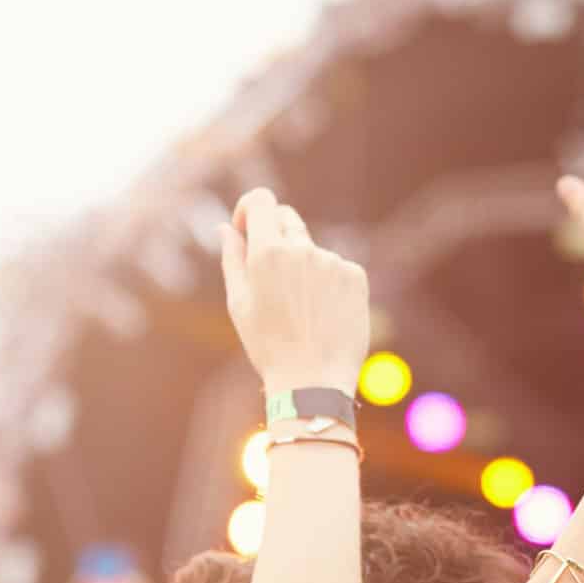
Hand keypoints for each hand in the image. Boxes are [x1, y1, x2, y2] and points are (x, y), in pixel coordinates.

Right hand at [222, 189, 370, 397]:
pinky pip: (337, 267)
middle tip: (273, 275)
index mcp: (268, 251)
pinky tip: (323, 314)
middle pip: (288, 219)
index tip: (249, 227)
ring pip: (312, 250)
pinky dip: (328, 282)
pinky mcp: (356, 276)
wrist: (314, 382)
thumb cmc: (268, 346)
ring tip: (301, 310)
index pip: (263, 200)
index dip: (252, 208)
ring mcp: (333, 261)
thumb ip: (233, 258)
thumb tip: (227, 228)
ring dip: (303, 267)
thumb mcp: (239, 302)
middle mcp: (303, 249)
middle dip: (276, 236)